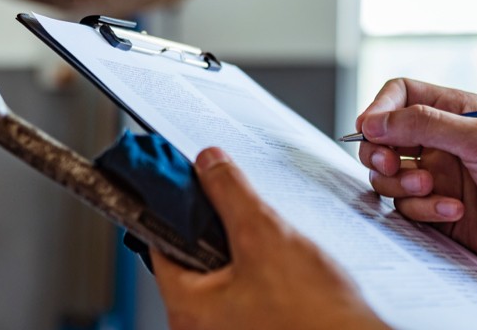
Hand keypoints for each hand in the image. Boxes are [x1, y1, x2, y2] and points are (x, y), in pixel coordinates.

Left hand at [151, 147, 386, 329]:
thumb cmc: (314, 315)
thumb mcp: (264, 236)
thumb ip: (229, 193)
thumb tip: (207, 163)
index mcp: (187, 310)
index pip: (162, 246)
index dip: (175, 211)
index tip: (188, 186)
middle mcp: (201, 328)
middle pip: (193, 260)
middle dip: (216, 230)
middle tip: (238, 210)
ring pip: (223, 275)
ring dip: (242, 251)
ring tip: (267, 237)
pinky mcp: (257, 329)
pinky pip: (246, 293)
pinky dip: (259, 272)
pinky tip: (283, 263)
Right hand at [356, 78, 476, 279]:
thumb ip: (425, 124)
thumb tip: (375, 121)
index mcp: (455, 112)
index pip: (399, 96)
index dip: (379, 110)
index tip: (370, 130)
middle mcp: (442, 142)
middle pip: (383, 138)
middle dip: (380, 153)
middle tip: (392, 165)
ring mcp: (438, 177)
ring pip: (389, 176)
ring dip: (402, 184)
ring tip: (433, 190)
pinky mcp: (438, 211)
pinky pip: (406, 208)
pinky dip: (424, 210)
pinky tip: (455, 213)